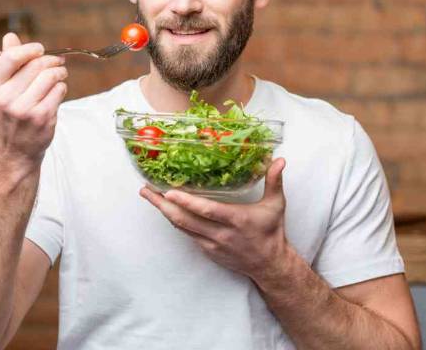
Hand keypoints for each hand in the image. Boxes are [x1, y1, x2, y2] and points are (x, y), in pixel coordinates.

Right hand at [0, 33, 67, 168]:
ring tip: (60, 75)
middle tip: (58, 62)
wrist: (14, 153)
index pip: (11, 57)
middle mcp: (5, 99)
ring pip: (50, 76)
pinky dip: (62, 88)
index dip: (30, 49)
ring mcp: (24, 109)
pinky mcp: (42, 118)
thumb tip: (11, 36)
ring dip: (59, 72)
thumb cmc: (9, 117)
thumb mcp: (0, 91)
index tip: (40, 49)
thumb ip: (7, 63)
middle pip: (36, 65)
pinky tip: (57, 92)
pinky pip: (59, 91)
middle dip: (51, 60)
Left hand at [140, 158, 289, 280]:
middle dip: (162, 205)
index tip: (169, 192)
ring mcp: (211, 244)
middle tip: (146, 190)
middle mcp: (221, 234)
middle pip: (185, 220)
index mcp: (236, 220)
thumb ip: (274, 181)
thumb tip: (279, 160)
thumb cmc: (271, 232)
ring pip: (182, 227)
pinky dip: (174, 221)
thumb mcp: (276, 205)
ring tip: (149, 196)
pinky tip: (165, 209)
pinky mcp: (207, 250)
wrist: (269, 264)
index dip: (187, 202)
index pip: (207, 211)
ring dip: (163, 212)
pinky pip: (187, 234)